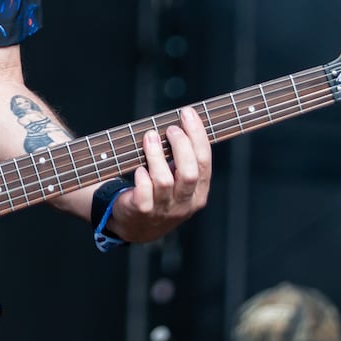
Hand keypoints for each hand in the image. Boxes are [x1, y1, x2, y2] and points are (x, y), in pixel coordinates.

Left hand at [109, 106, 211, 243]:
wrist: (136, 225)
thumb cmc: (159, 193)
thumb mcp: (179, 180)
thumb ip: (184, 157)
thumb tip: (185, 120)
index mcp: (198, 193)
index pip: (204, 162)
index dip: (197, 135)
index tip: (188, 114)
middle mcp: (184, 203)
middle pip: (189, 172)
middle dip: (181, 145)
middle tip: (170, 129)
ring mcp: (163, 210)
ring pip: (165, 181)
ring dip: (156, 155)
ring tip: (150, 137)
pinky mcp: (142, 212)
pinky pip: (144, 194)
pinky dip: (143, 178)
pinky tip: (139, 168)